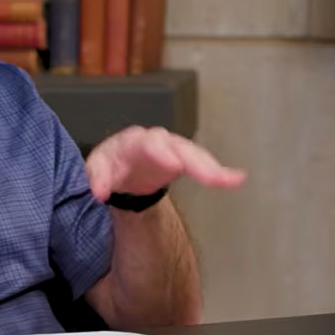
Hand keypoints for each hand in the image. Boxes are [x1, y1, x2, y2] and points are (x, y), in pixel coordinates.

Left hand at [85, 126, 244, 201]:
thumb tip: (99, 192)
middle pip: (176, 146)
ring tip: (228, 180)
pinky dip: (219, 173)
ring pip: (194, 156)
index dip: (159, 152)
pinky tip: (236, 179)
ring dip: (210, 168)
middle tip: (208, 174)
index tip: (172, 163)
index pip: (145, 142)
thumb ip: (98, 178)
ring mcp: (174, 151)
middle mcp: (157, 142)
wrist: (126, 168)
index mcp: (133, 141)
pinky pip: (204, 166)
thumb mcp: (99, 169)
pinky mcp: (186, 161)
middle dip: (192, 159)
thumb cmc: (113, 164)